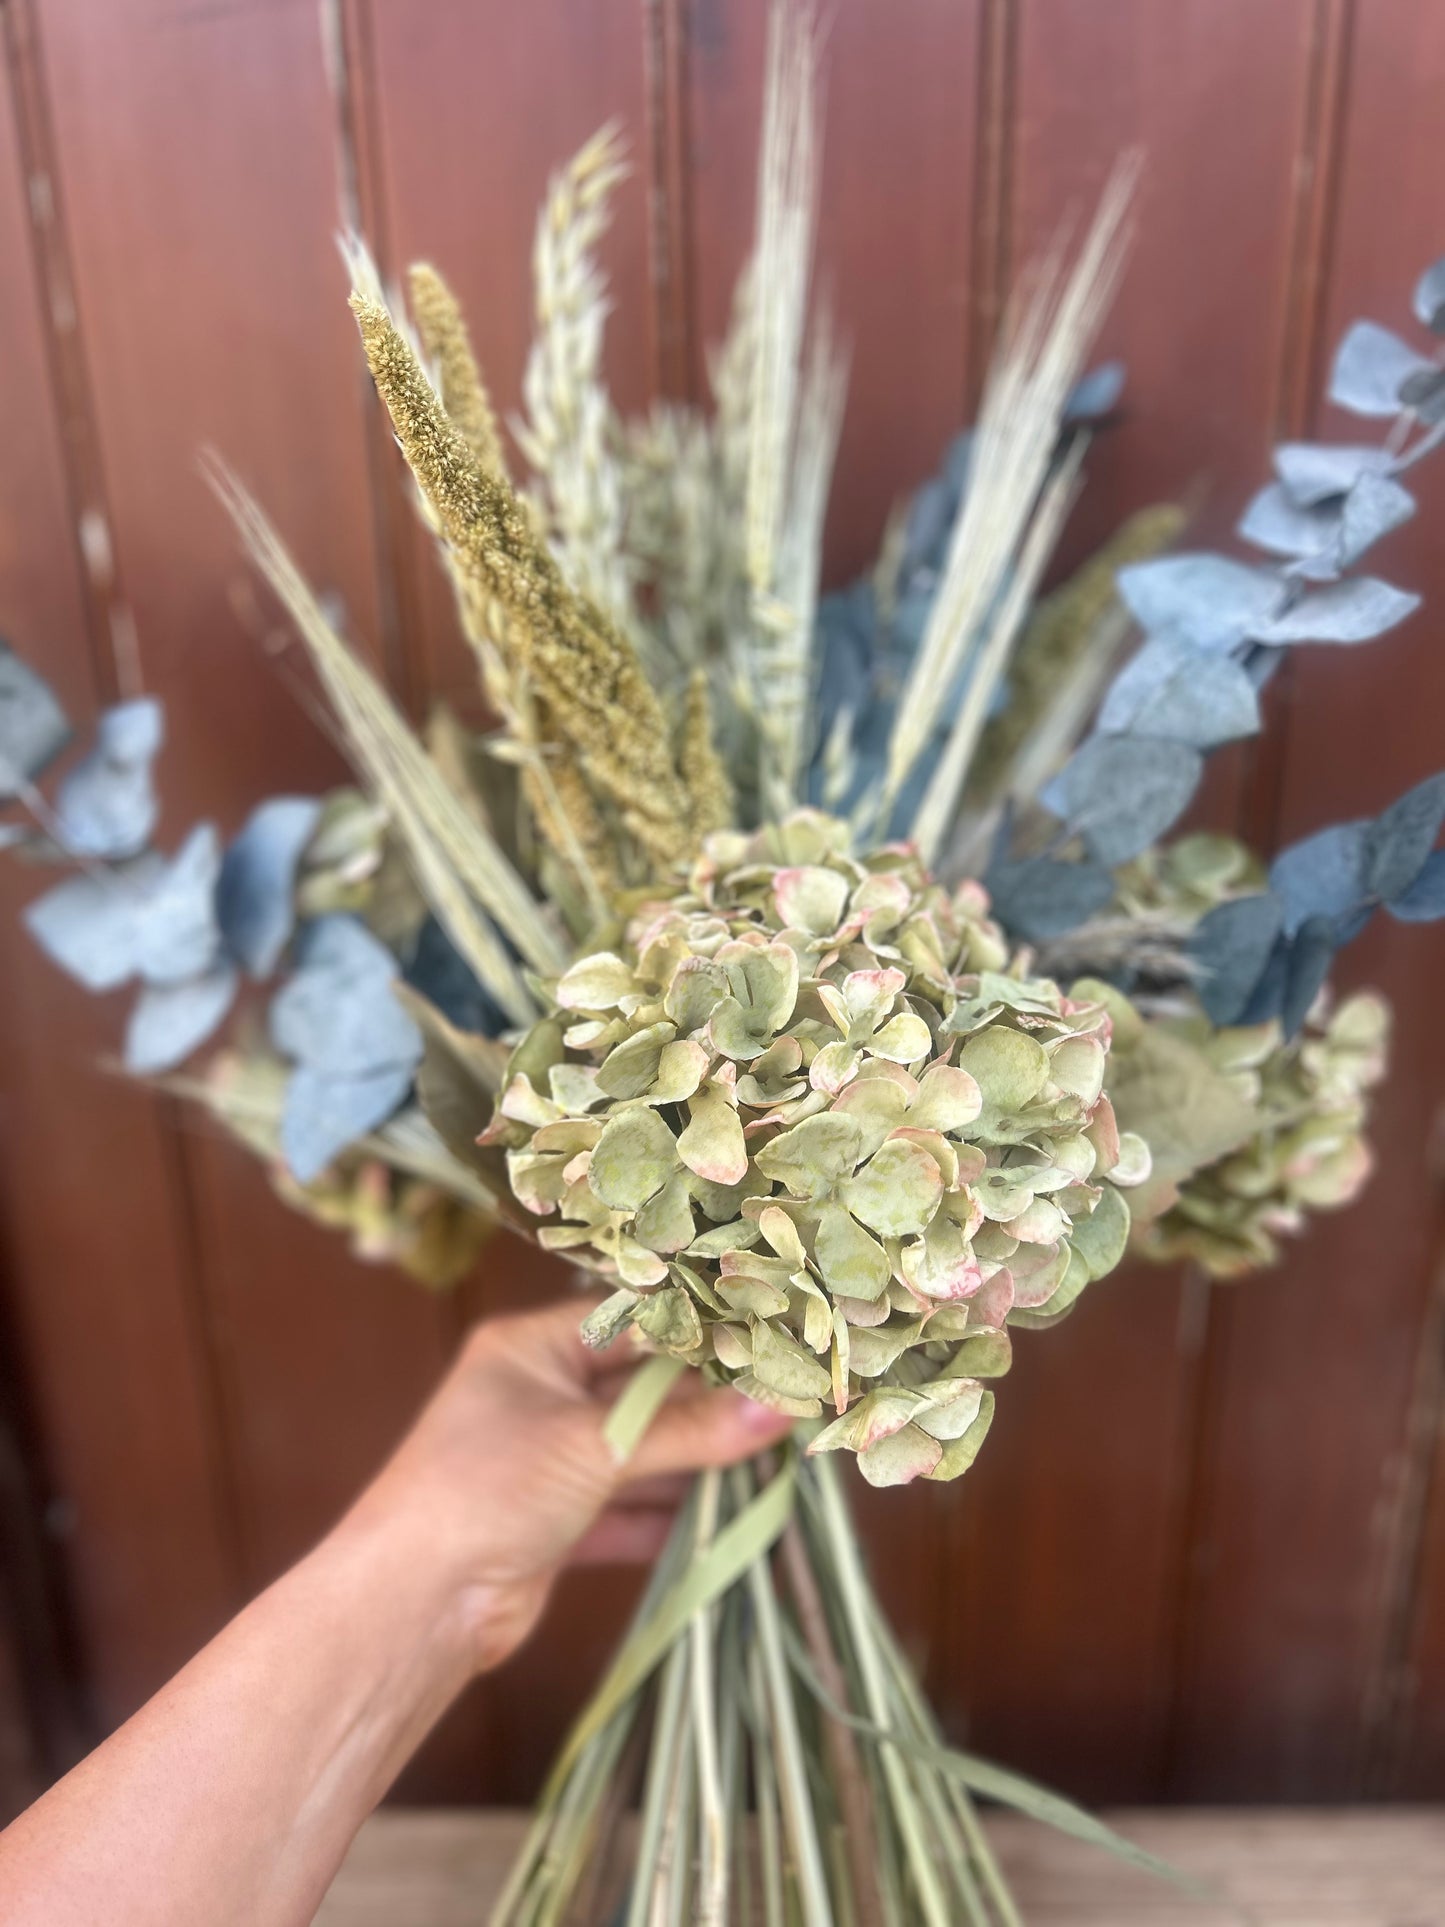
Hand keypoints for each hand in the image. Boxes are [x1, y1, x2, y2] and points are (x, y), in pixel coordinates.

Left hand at [341, 1296, 794, 1672]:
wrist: (413, 1604)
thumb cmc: (486, 1488)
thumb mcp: (593, 1446)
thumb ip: (688, 1430)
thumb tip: (781, 1407)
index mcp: (532, 1348)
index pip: (633, 1324)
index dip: (702, 1336)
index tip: (774, 1344)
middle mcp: (541, 1396)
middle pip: (644, 1392)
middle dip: (712, 1407)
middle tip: (791, 1409)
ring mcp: (550, 1463)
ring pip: (643, 1454)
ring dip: (702, 1465)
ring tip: (779, 1464)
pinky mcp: (561, 1525)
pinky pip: (632, 1510)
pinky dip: (675, 1517)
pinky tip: (734, 1521)